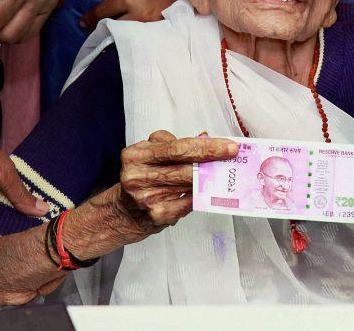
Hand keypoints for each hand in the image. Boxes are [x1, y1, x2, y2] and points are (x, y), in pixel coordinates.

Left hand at [79, 0, 182, 29]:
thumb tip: (98, 2)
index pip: (103, 12)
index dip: (90, 18)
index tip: (83, 23)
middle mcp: (138, 14)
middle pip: (111, 26)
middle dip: (100, 27)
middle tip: (92, 29)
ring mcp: (149, 24)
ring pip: (124, 33)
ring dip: (114, 33)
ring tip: (107, 33)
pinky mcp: (157, 28)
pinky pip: (138, 34)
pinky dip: (129, 34)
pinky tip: (125, 34)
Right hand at [118, 130, 238, 232]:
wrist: (121, 213)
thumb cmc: (141, 179)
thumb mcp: (151, 156)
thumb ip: (176, 147)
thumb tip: (206, 138)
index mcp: (136, 155)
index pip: (177, 148)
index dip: (206, 147)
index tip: (228, 146)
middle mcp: (137, 176)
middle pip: (184, 166)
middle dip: (212, 160)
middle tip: (232, 156)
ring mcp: (146, 197)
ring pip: (188, 184)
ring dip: (208, 178)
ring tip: (223, 171)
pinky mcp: (156, 215)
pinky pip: (187, 202)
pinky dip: (198, 196)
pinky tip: (204, 191)